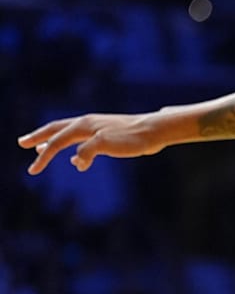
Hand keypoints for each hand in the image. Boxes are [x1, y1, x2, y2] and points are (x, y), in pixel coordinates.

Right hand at [18, 112, 168, 173]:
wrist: (155, 131)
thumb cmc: (132, 137)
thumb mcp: (106, 144)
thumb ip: (87, 151)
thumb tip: (76, 162)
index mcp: (83, 125)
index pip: (56, 141)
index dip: (42, 156)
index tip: (32, 171)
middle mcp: (87, 123)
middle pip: (56, 129)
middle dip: (38, 137)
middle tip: (21, 143)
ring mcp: (96, 128)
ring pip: (68, 134)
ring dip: (52, 141)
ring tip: (40, 147)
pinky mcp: (107, 135)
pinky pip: (82, 142)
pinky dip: (73, 149)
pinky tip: (75, 160)